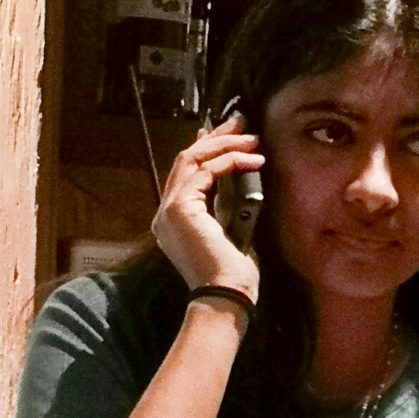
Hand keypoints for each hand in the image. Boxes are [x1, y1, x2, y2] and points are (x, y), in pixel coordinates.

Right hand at [153, 116, 263, 302]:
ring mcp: (169, 210)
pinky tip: (252, 159)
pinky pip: (206, 171)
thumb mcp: (230, 230)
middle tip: (240, 122)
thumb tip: (236, 177)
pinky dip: (230, 160)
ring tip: (252, 138)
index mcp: (174, 221)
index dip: (206, 148)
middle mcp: (166, 213)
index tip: (227, 134)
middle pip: (187, 160)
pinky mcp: (180, 208)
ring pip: (194, 159)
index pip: (186, 173)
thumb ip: (226, 204)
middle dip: (215, 137)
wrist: (226, 295)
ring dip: (225, 145)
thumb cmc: (233, 274)